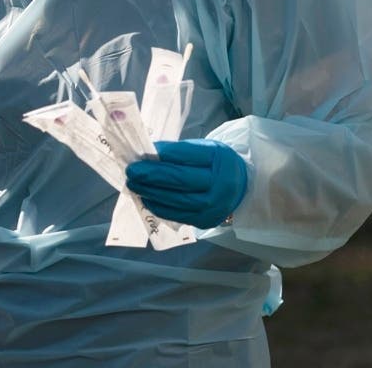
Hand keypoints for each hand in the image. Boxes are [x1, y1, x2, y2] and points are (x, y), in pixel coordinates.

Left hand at [125, 139, 247, 228]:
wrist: (239, 187)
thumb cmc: (215, 164)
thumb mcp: (203, 150)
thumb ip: (177, 153)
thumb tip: (147, 156)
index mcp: (218, 158)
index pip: (187, 155)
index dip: (163, 154)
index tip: (143, 153)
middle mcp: (219, 183)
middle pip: (181, 179)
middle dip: (152, 175)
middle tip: (132, 171)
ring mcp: (213, 205)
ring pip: (177, 200)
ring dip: (151, 192)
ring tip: (134, 185)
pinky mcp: (205, 220)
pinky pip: (177, 215)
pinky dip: (159, 207)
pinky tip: (146, 199)